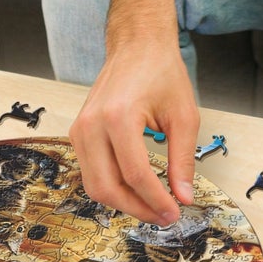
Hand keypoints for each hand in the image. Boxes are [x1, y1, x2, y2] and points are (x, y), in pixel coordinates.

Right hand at [68, 35, 199, 226]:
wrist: (137, 45)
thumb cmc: (161, 72)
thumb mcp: (183, 115)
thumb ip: (183, 160)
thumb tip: (184, 197)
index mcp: (118, 116)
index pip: (135, 175)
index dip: (156, 200)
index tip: (175, 212)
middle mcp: (92, 124)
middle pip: (107, 187)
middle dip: (137, 209)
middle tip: (163, 216)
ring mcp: (80, 129)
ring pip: (94, 185)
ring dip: (123, 202)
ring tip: (152, 206)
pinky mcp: (78, 132)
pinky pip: (90, 171)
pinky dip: (112, 186)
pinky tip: (136, 189)